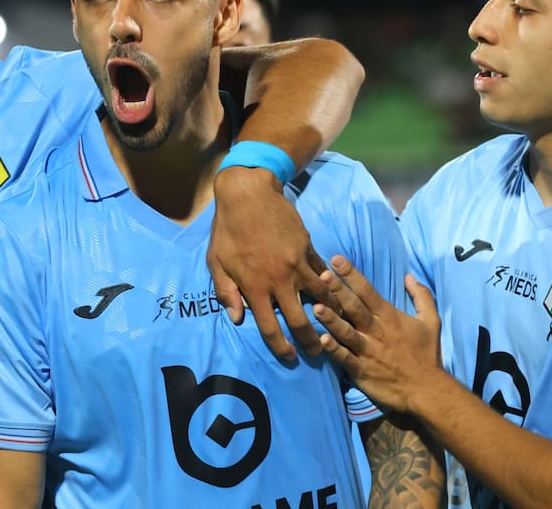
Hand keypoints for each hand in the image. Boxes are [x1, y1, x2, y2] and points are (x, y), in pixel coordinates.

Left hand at [208, 166, 334, 360]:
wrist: (249, 194)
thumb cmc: (227, 229)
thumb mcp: (216, 262)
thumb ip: (226, 292)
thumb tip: (237, 318)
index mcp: (254, 287)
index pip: (271, 328)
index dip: (281, 348)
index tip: (289, 357)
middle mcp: (279, 280)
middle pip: (300, 321)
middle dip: (310, 342)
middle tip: (316, 351)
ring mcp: (297, 264)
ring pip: (321, 298)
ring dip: (329, 314)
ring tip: (334, 323)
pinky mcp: (308, 249)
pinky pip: (322, 273)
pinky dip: (329, 285)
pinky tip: (335, 294)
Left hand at [314, 255, 441, 412]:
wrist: (427, 390)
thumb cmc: (427, 354)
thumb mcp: (432, 322)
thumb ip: (422, 296)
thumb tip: (409, 276)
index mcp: (390, 317)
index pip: (368, 291)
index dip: (351, 275)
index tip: (336, 259)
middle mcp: (377, 332)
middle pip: (354, 308)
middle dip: (338, 291)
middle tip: (322, 275)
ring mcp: (368, 352)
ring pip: (346, 332)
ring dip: (330, 319)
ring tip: (315, 306)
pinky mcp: (361, 371)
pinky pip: (344, 358)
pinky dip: (333, 349)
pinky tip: (321, 340)